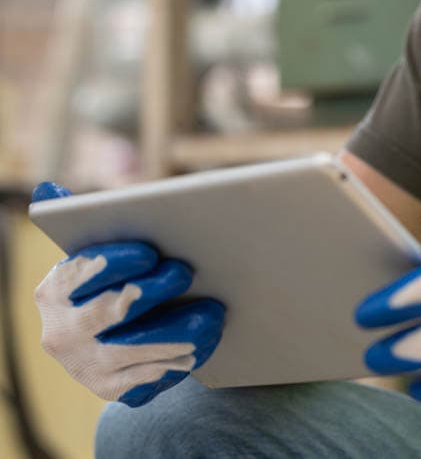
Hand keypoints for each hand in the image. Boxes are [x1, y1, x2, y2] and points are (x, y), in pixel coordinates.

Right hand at [32, 181, 224, 406]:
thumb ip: (77, 216)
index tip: (150, 251)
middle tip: (186, 271)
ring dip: (176, 331)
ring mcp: (85, 366)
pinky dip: (180, 360)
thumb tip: (49, 189)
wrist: (99, 337)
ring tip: (212, 311)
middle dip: (152, 290)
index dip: (114, 263)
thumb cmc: (107, 277)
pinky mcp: (111, 389)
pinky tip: (206, 341)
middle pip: (109, 312)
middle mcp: (62, 332)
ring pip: (134, 350)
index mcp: (54, 290)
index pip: (80, 274)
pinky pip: (149, 378)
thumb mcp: (90, 250)